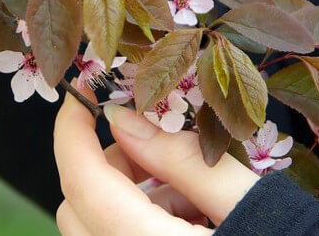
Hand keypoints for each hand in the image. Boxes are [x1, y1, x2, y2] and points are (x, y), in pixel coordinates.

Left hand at [53, 92, 258, 234]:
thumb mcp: (248, 203)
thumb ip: (182, 160)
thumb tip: (124, 119)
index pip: (81, 182)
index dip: (71, 131)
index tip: (83, 95)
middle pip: (80, 206)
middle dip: (110, 164)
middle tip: (158, 146)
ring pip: (96, 229)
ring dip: (129, 197)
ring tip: (193, 193)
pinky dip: (139, 223)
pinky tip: (192, 220)